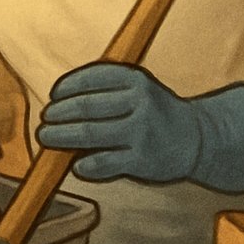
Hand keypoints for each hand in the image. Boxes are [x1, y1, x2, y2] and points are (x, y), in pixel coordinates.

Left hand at [35, 63, 201, 182]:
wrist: (197, 138)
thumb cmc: (156, 112)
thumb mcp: (139, 88)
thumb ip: (106, 90)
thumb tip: (59, 102)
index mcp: (136, 80)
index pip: (91, 78)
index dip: (66, 87)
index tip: (54, 96)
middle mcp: (139, 102)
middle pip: (86, 106)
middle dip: (58, 113)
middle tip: (46, 119)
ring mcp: (141, 132)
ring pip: (89, 134)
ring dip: (60, 136)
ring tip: (47, 137)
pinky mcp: (141, 160)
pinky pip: (102, 163)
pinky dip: (84, 165)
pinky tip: (76, 165)